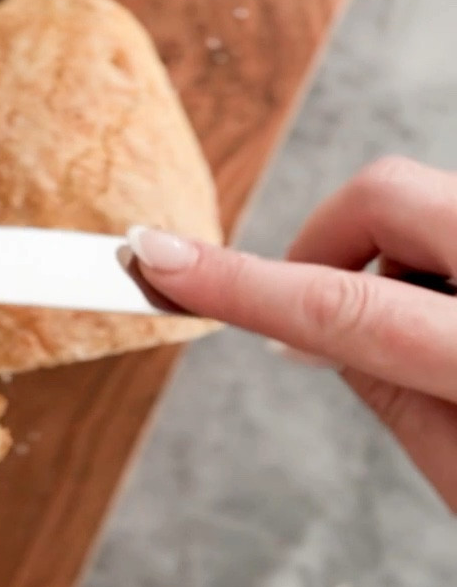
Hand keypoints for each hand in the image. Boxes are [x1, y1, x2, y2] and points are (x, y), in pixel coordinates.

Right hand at [130, 157, 456, 508]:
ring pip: (431, 198)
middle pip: (384, 192)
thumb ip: (390, 395)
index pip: (336, 307)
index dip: (237, 283)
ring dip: (402, 259)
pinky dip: (444, 261)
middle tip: (314, 303)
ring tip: (430, 341)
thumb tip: (311, 333)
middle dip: (330, 239)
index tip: (158, 258)